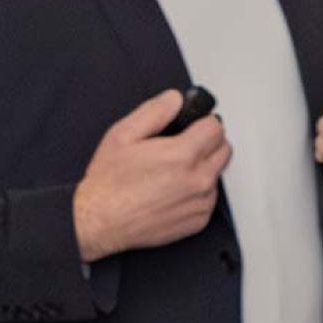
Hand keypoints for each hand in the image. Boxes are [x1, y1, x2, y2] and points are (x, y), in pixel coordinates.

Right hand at [72, 89, 230, 262]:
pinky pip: (209, 198)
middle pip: (223, 150)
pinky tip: (173, 191)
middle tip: (183, 146)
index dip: (203, 123)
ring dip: (203, 169)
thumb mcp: (123, 134)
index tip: (192, 126)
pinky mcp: (197, 221)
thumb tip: (175, 99)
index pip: (216, 128)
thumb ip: (155, 111)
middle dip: (207, 143)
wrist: (98, 222)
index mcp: (183, 155)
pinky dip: (197, 192)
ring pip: (217, 174)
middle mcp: (197, 180)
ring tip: (173, 172)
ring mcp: (199, 203)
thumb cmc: (108, 182)